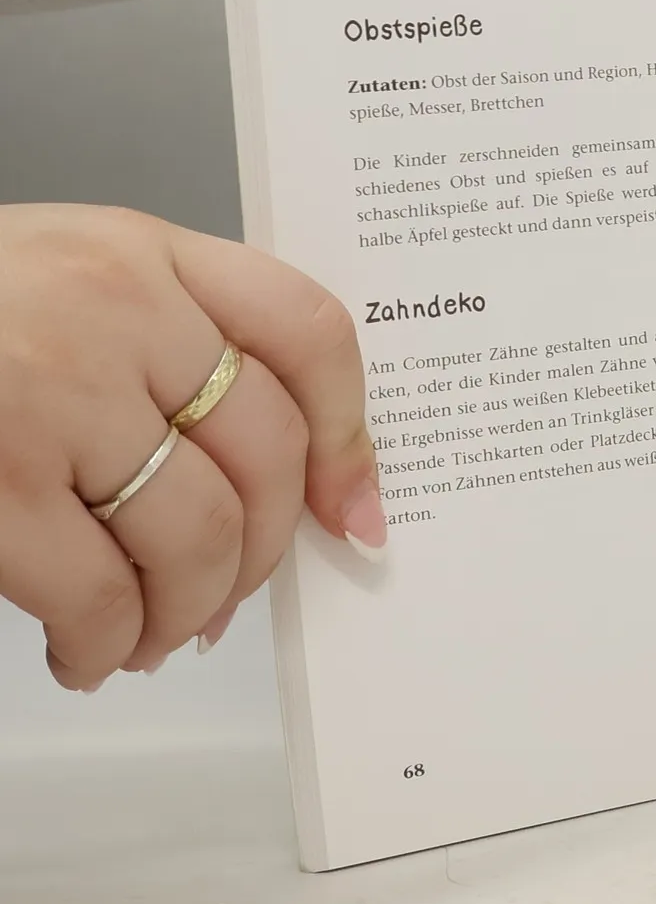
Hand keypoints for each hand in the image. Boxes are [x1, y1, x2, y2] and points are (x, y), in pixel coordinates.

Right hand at [0, 206, 382, 689]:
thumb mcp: (58, 280)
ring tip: (151, 638)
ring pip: (196, 533)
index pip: (307, 330)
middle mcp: (114, 306)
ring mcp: (53, 389)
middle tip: (224, 600)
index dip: (349, 435)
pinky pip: (99, 593)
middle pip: (264, 453)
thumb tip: (262, 472)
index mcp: (140, 248)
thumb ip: (159, 338)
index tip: (354, 508)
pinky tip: (86, 655)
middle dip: (259, 555)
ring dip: (187, 612)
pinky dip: (107, 645)